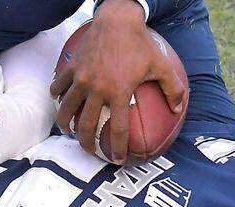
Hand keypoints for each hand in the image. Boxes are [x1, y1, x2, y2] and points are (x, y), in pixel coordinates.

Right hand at [50, 0, 186, 162]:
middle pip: (86, 126)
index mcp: (119, 93)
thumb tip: (178, 109)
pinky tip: (58, 100)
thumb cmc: (140, 42)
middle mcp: (97, 89)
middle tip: (89, 151)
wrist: (117, 18)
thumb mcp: (161, 65)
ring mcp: (81, 79)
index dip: (118, 149)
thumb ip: (172, 88)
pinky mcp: (72, 68)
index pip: (118, 130)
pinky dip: (56, 96)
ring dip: (65, 125)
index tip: (119, 160)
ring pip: (66, 110)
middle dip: (86, 144)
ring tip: (67, 132)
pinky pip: (58, 86)